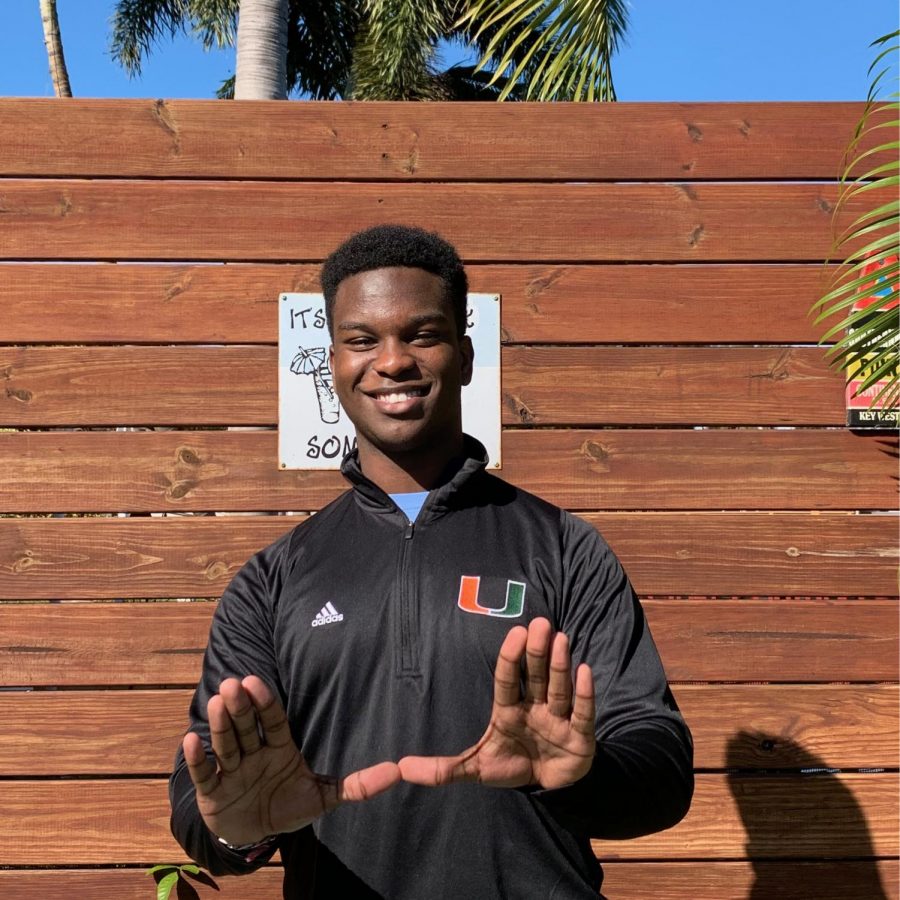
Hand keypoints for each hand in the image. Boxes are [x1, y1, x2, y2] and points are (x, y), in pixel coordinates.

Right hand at [183, 675, 399, 845]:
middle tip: (233, 684)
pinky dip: (197, 759)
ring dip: (221, 724)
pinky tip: (191, 741)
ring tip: (217, 701)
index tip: (254, 682)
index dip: (265, 702)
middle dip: (240, 707)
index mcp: (279, 748)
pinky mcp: (213, 792)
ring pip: (225, 743)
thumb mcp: (324, 795)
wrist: (254, 831)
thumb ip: (357, 785)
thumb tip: (397, 772)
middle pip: (247, 726)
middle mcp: (253, 753)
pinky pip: (204, 774)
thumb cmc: (288, 804)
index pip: (273, 721)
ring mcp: (232, 770)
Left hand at [399, 617, 594, 790]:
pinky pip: (583, 712)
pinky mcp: (580, 736)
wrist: (547, 786)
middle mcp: (535, 707)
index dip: (511, 657)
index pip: (508, 679)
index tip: (515, 632)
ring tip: (560, 639)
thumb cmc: (512, 764)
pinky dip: (585, 693)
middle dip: (537, 651)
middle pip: (535, 676)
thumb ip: (442, 768)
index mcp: (509, 709)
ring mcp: (558, 719)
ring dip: (559, 665)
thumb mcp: (475, 768)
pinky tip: (584, 670)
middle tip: (539, 624)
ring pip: (558, 688)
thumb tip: (402, 767)